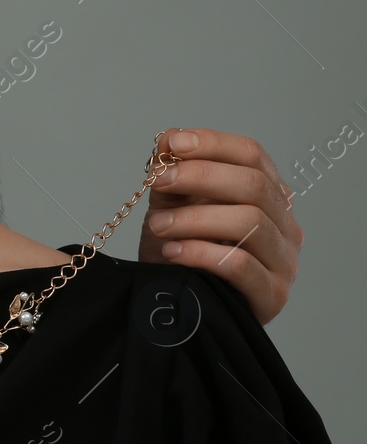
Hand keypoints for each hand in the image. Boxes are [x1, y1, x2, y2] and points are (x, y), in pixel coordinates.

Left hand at [139, 128, 301, 324]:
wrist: (176, 305)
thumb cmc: (179, 253)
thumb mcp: (172, 207)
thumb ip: (174, 174)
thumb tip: (169, 139)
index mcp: (267, 195)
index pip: (253, 155)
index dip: (213, 144)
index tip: (173, 144)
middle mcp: (285, 224)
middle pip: (254, 185)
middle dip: (200, 176)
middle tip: (159, 180)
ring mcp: (284, 260)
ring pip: (250, 223)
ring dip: (194, 219)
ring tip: (158, 225)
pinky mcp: (272, 294)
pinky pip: (241, 265)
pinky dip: (201, 253)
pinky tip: (172, 252)